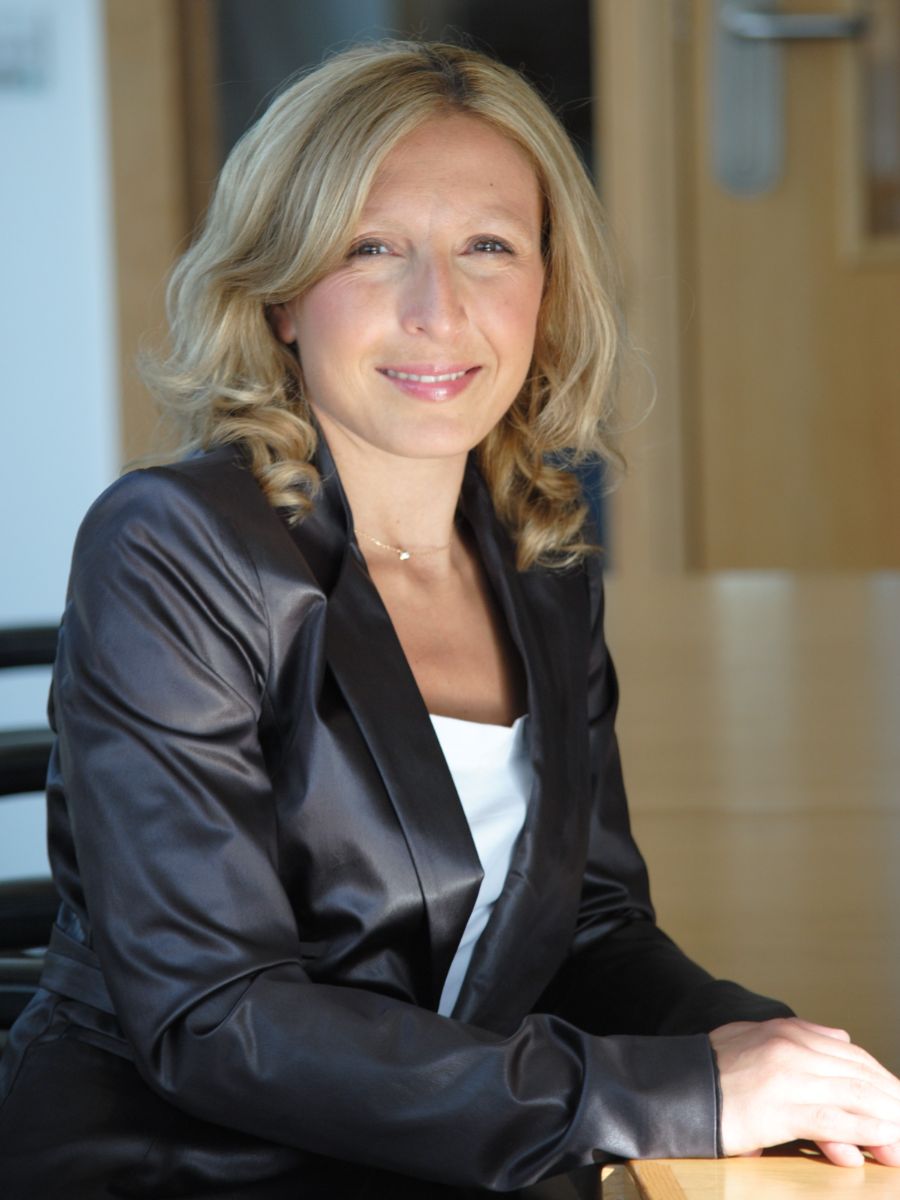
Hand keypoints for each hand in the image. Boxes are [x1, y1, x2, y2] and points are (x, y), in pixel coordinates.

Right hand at [710, 1017, 899, 1166]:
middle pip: (860, 1074)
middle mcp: (792, 1047)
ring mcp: (789, 1075)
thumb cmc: (709, 1070)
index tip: (898, 1101)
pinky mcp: (781, 1107)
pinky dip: (866, 1133)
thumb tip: (841, 1037)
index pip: (850, 1054)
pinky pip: (837, 1120)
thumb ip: (796, 1036)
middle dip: (892, 1102)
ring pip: (856, 1097)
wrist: (672, 1086)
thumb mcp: (751, 1039)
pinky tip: (882, 1146)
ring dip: (889, 1122)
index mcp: (787, 1031)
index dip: (881, 1080)